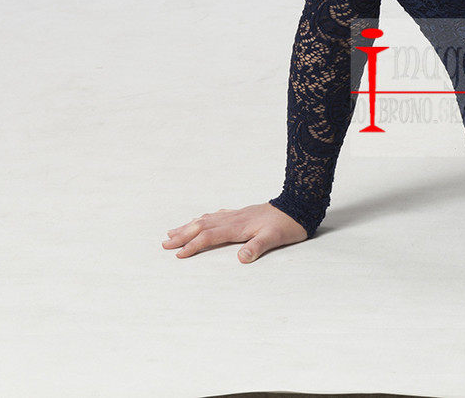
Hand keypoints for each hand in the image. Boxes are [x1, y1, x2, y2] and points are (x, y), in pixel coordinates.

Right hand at [163, 202, 307, 262]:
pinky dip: (204, 219)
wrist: (299, 205)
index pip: (210, 236)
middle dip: (183, 235)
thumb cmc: (288, 224)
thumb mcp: (275, 238)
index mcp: (239, 227)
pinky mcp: (243, 213)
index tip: (178, 254)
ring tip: (173, 231)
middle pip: (203, 226)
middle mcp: (234, 219)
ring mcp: (238, 214)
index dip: (193, 245)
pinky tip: (202, 219)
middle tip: (165, 243)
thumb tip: (242, 258)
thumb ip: (257, 247)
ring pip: (207, 219)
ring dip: (189, 226)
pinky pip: (217, 215)